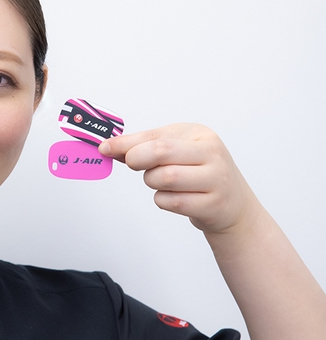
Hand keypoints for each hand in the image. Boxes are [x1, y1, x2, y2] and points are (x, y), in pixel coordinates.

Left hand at [99, 123, 258, 233]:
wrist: (234, 205)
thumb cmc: (198, 173)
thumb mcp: (177, 152)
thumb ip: (144, 147)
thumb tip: (110, 147)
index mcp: (200, 134)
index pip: (155, 136)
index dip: (125, 143)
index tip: (104, 148)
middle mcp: (211, 152)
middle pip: (160, 152)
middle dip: (137, 159)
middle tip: (132, 164)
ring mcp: (216, 179)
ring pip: (164, 178)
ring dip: (152, 182)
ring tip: (162, 182)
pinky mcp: (213, 204)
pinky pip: (171, 201)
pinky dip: (163, 200)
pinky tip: (175, 198)